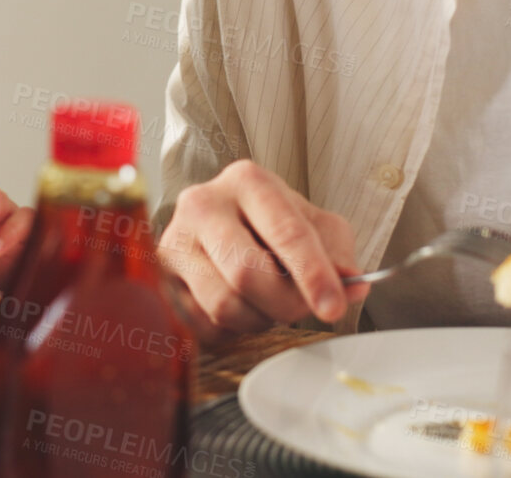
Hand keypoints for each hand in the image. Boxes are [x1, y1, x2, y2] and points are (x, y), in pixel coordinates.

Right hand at [156, 160, 367, 339]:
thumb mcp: (316, 226)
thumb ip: (338, 253)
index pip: (285, 232)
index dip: (313, 274)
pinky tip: (239, 308)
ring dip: (257, 319)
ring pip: (222, 303)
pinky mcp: (160, 276)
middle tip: (301, 309)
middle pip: (247, 272)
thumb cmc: (272, 225)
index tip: (333, 307)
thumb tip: (349, 286)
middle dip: (284, 303)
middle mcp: (202, 203)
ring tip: (266, 305)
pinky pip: (199, 322)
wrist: (223, 226)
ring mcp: (174, 240)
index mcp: (247, 181)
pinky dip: (229, 328)